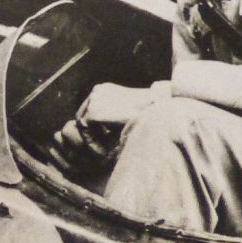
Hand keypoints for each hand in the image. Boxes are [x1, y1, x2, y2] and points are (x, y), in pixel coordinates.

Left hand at [47, 82, 167, 174]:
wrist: (158, 109)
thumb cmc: (147, 114)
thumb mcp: (126, 113)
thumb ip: (111, 118)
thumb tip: (98, 134)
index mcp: (104, 90)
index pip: (89, 112)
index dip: (95, 131)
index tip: (107, 143)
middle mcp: (97, 91)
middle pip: (82, 119)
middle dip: (92, 136)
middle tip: (105, 151)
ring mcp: (94, 99)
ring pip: (83, 127)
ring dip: (93, 141)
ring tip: (108, 152)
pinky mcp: (94, 111)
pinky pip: (85, 133)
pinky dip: (94, 145)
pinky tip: (107, 152)